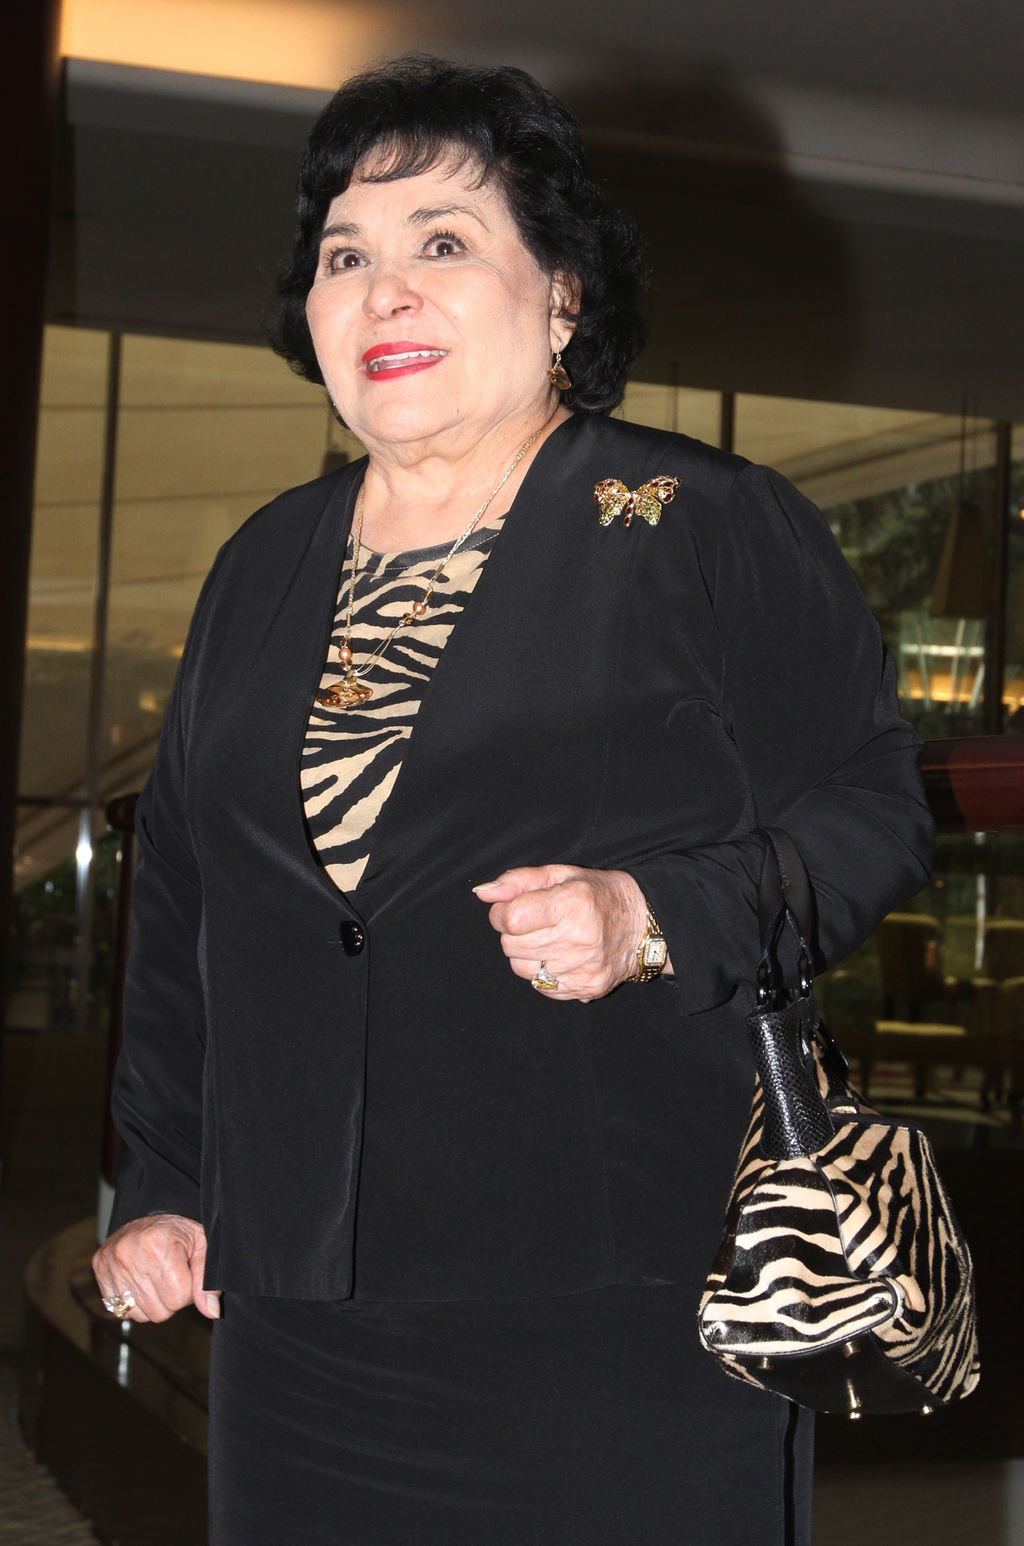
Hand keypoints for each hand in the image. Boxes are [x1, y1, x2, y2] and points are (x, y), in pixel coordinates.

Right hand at [92, 1213, 219, 1323]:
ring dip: (151, 1302)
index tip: (185, 1273)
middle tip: (171, 1276)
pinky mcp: (99, 1268)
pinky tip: (140, 1280)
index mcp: (157, 1245)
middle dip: (170, 1298)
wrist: (151, 1212)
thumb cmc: (180, 1231)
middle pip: (158, 1311)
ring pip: (139, 1315)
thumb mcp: (202, 1246)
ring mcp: (110, 1262)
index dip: (187, 1290)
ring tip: (156, 1278)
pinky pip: (119, 1309)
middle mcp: (128, 1253)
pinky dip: (133, 1301)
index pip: (178, 1298)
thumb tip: (212, 1311)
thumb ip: (208, 1279)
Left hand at [474, 864, 670, 1002]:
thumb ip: (519, 881)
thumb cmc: (599, 894)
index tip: (514, 907)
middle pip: (511, 945)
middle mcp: (579, 938)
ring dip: (525, 953)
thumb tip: (483, 893)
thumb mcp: (561, 874)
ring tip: (548, 938)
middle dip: (514, 932)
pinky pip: (540, 986)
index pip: (510, 919)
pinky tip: (559, 956)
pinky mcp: (585, 988)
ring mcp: (582, 968)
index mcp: (572, 903)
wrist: (643, 925)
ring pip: (521, 968)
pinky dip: (542, 972)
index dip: (502, 912)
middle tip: (535, 921)